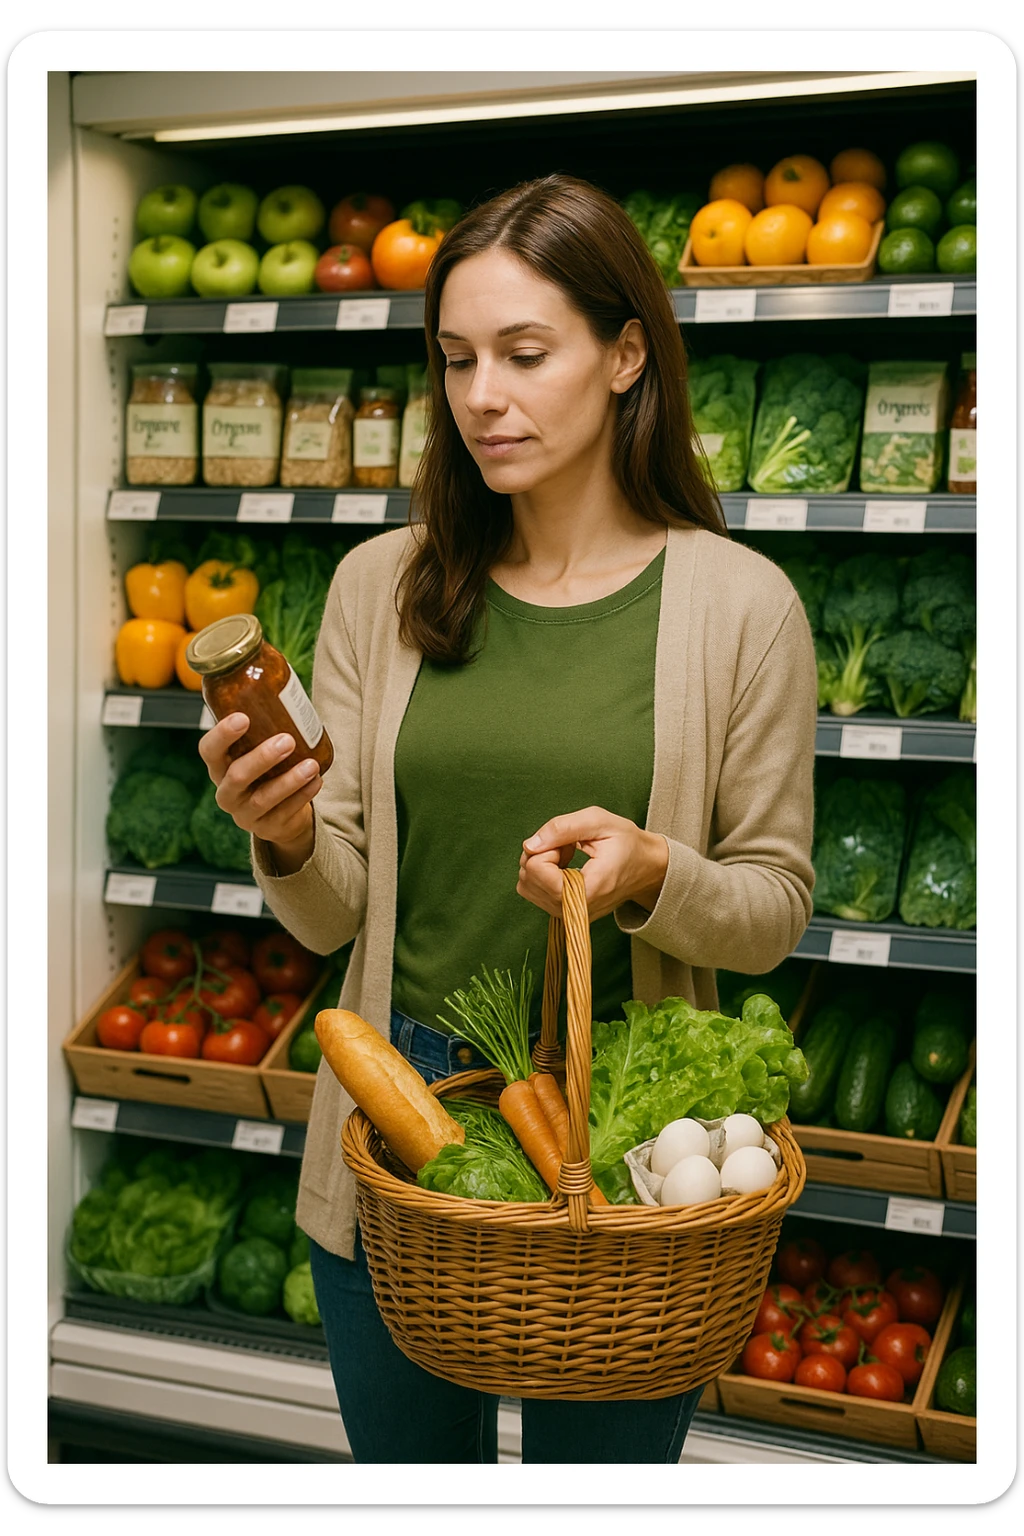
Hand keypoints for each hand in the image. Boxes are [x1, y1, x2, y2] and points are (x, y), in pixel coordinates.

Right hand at [198, 713, 319, 869]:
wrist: (280, 814)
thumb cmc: (270, 769)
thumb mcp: (259, 748)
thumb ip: (264, 721)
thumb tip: (280, 670)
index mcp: (219, 767)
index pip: (209, 750)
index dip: (222, 735)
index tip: (242, 717)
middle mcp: (227, 792)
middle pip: (236, 776)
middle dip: (261, 758)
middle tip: (286, 740)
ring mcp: (245, 814)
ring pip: (263, 798)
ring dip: (289, 780)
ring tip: (311, 764)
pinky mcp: (268, 828)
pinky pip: (285, 813)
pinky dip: (303, 796)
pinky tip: (317, 780)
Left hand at [517, 807, 667, 921]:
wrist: (645, 867)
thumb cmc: (626, 843)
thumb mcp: (599, 822)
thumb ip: (562, 828)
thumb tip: (530, 844)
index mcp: (588, 889)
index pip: (538, 871)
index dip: (546, 849)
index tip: (568, 843)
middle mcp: (575, 909)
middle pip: (528, 878)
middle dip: (541, 854)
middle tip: (568, 846)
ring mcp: (567, 914)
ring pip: (526, 886)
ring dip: (540, 863)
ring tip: (567, 855)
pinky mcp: (562, 912)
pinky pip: (533, 891)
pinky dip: (541, 873)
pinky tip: (563, 866)